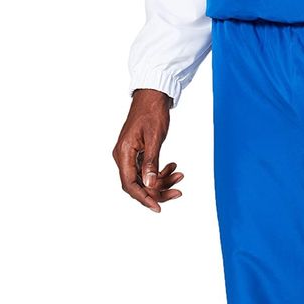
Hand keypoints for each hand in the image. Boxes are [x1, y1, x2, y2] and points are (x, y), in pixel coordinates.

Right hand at [112, 89, 183, 211]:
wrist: (152, 96)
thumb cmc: (152, 112)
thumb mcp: (155, 138)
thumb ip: (151, 162)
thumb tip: (149, 184)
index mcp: (123, 153)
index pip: (130, 184)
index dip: (144, 198)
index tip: (158, 207)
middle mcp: (123, 156)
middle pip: (137, 184)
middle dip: (158, 190)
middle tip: (178, 192)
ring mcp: (129, 155)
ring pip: (144, 178)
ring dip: (162, 180)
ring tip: (180, 175)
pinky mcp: (137, 153)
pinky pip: (147, 169)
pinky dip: (160, 171)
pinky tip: (174, 167)